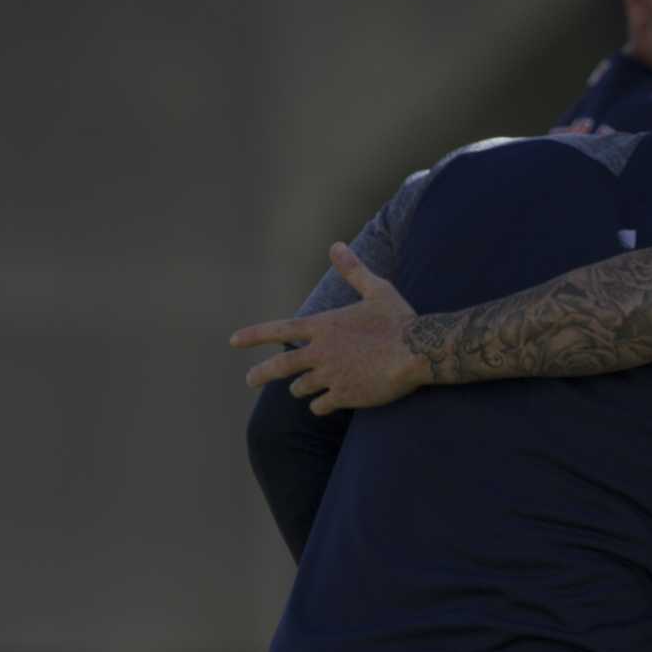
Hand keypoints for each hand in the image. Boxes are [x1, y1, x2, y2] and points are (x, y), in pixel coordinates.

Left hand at [230, 243, 427, 414]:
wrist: (418, 350)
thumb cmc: (398, 319)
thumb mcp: (376, 290)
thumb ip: (353, 270)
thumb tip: (336, 245)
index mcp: (323, 326)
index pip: (279, 330)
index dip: (253, 336)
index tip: (233, 341)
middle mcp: (320, 352)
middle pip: (279, 368)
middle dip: (260, 375)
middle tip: (249, 380)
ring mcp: (330, 375)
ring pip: (301, 388)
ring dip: (301, 388)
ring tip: (305, 390)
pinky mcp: (344, 395)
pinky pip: (321, 405)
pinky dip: (320, 405)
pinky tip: (325, 404)